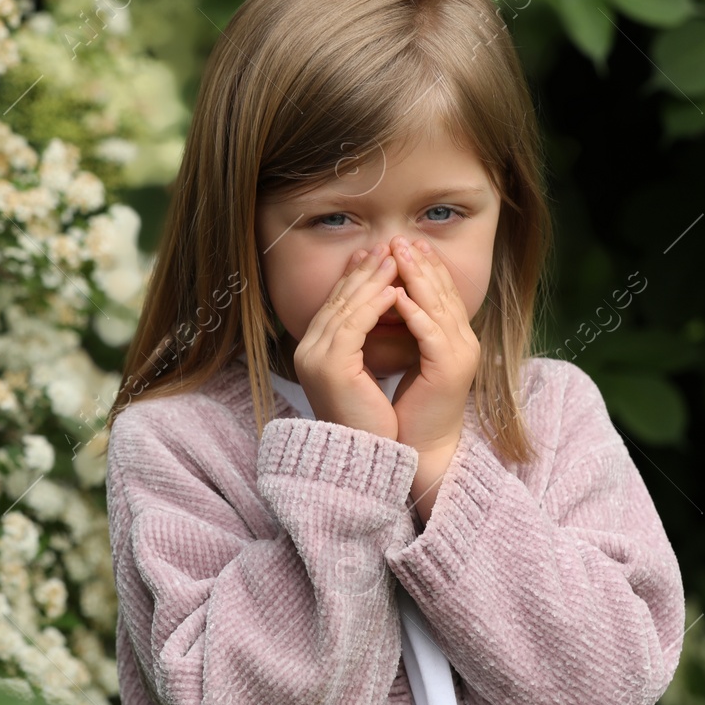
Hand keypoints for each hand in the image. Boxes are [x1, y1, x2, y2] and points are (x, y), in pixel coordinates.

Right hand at [292, 243, 402, 440]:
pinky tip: (393, 291)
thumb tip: (381, 309)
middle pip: (338, 299)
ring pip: (346, 307)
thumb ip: (362, 343)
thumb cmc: (370, 421)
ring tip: (396, 259)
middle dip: (365, 271)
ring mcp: (315, 357)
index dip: (357, 278)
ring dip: (373, 280)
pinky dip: (374, 305)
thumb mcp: (363, 374)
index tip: (378, 256)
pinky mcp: (331, 366)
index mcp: (314, 352)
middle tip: (389, 246)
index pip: (335, 304)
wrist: (363, 458)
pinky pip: (354, 326)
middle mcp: (308, 351)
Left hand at [387, 235, 479, 455]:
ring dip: (417, 278)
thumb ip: (405, 329)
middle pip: (443, 291)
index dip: (423, 266)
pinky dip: (414, 313)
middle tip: (400, 237)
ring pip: (438, 306)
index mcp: (454, 337)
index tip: (401, 243)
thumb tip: (385, 298)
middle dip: (421, 263)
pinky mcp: (448, 370)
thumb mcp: (407, 358)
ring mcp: (459, 354)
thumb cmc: (409, 407)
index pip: (441, 291)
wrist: (420, 447)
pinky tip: (397, 297)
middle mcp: (463, 341)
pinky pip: (431, 334)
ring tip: (398, 254)